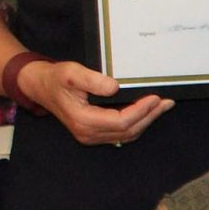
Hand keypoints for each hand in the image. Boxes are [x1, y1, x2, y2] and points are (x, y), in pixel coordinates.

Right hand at [25, 57, 172, 147]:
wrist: (41, 86)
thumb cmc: (56, 78)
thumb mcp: (72, 73)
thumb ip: (93, 80)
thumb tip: (115, 88)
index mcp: (83, 120)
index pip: (121, 121)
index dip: (141, 110)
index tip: (154, 97)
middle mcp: (88, 133)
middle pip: (128, 130)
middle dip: (149, 116)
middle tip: (167, 103)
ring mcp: (90, 136)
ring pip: (126, 134)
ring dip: (146, 121)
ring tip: (162, 107)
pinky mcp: (93, 134)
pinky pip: (120, 133)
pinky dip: (136, 124)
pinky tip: (147, 113)